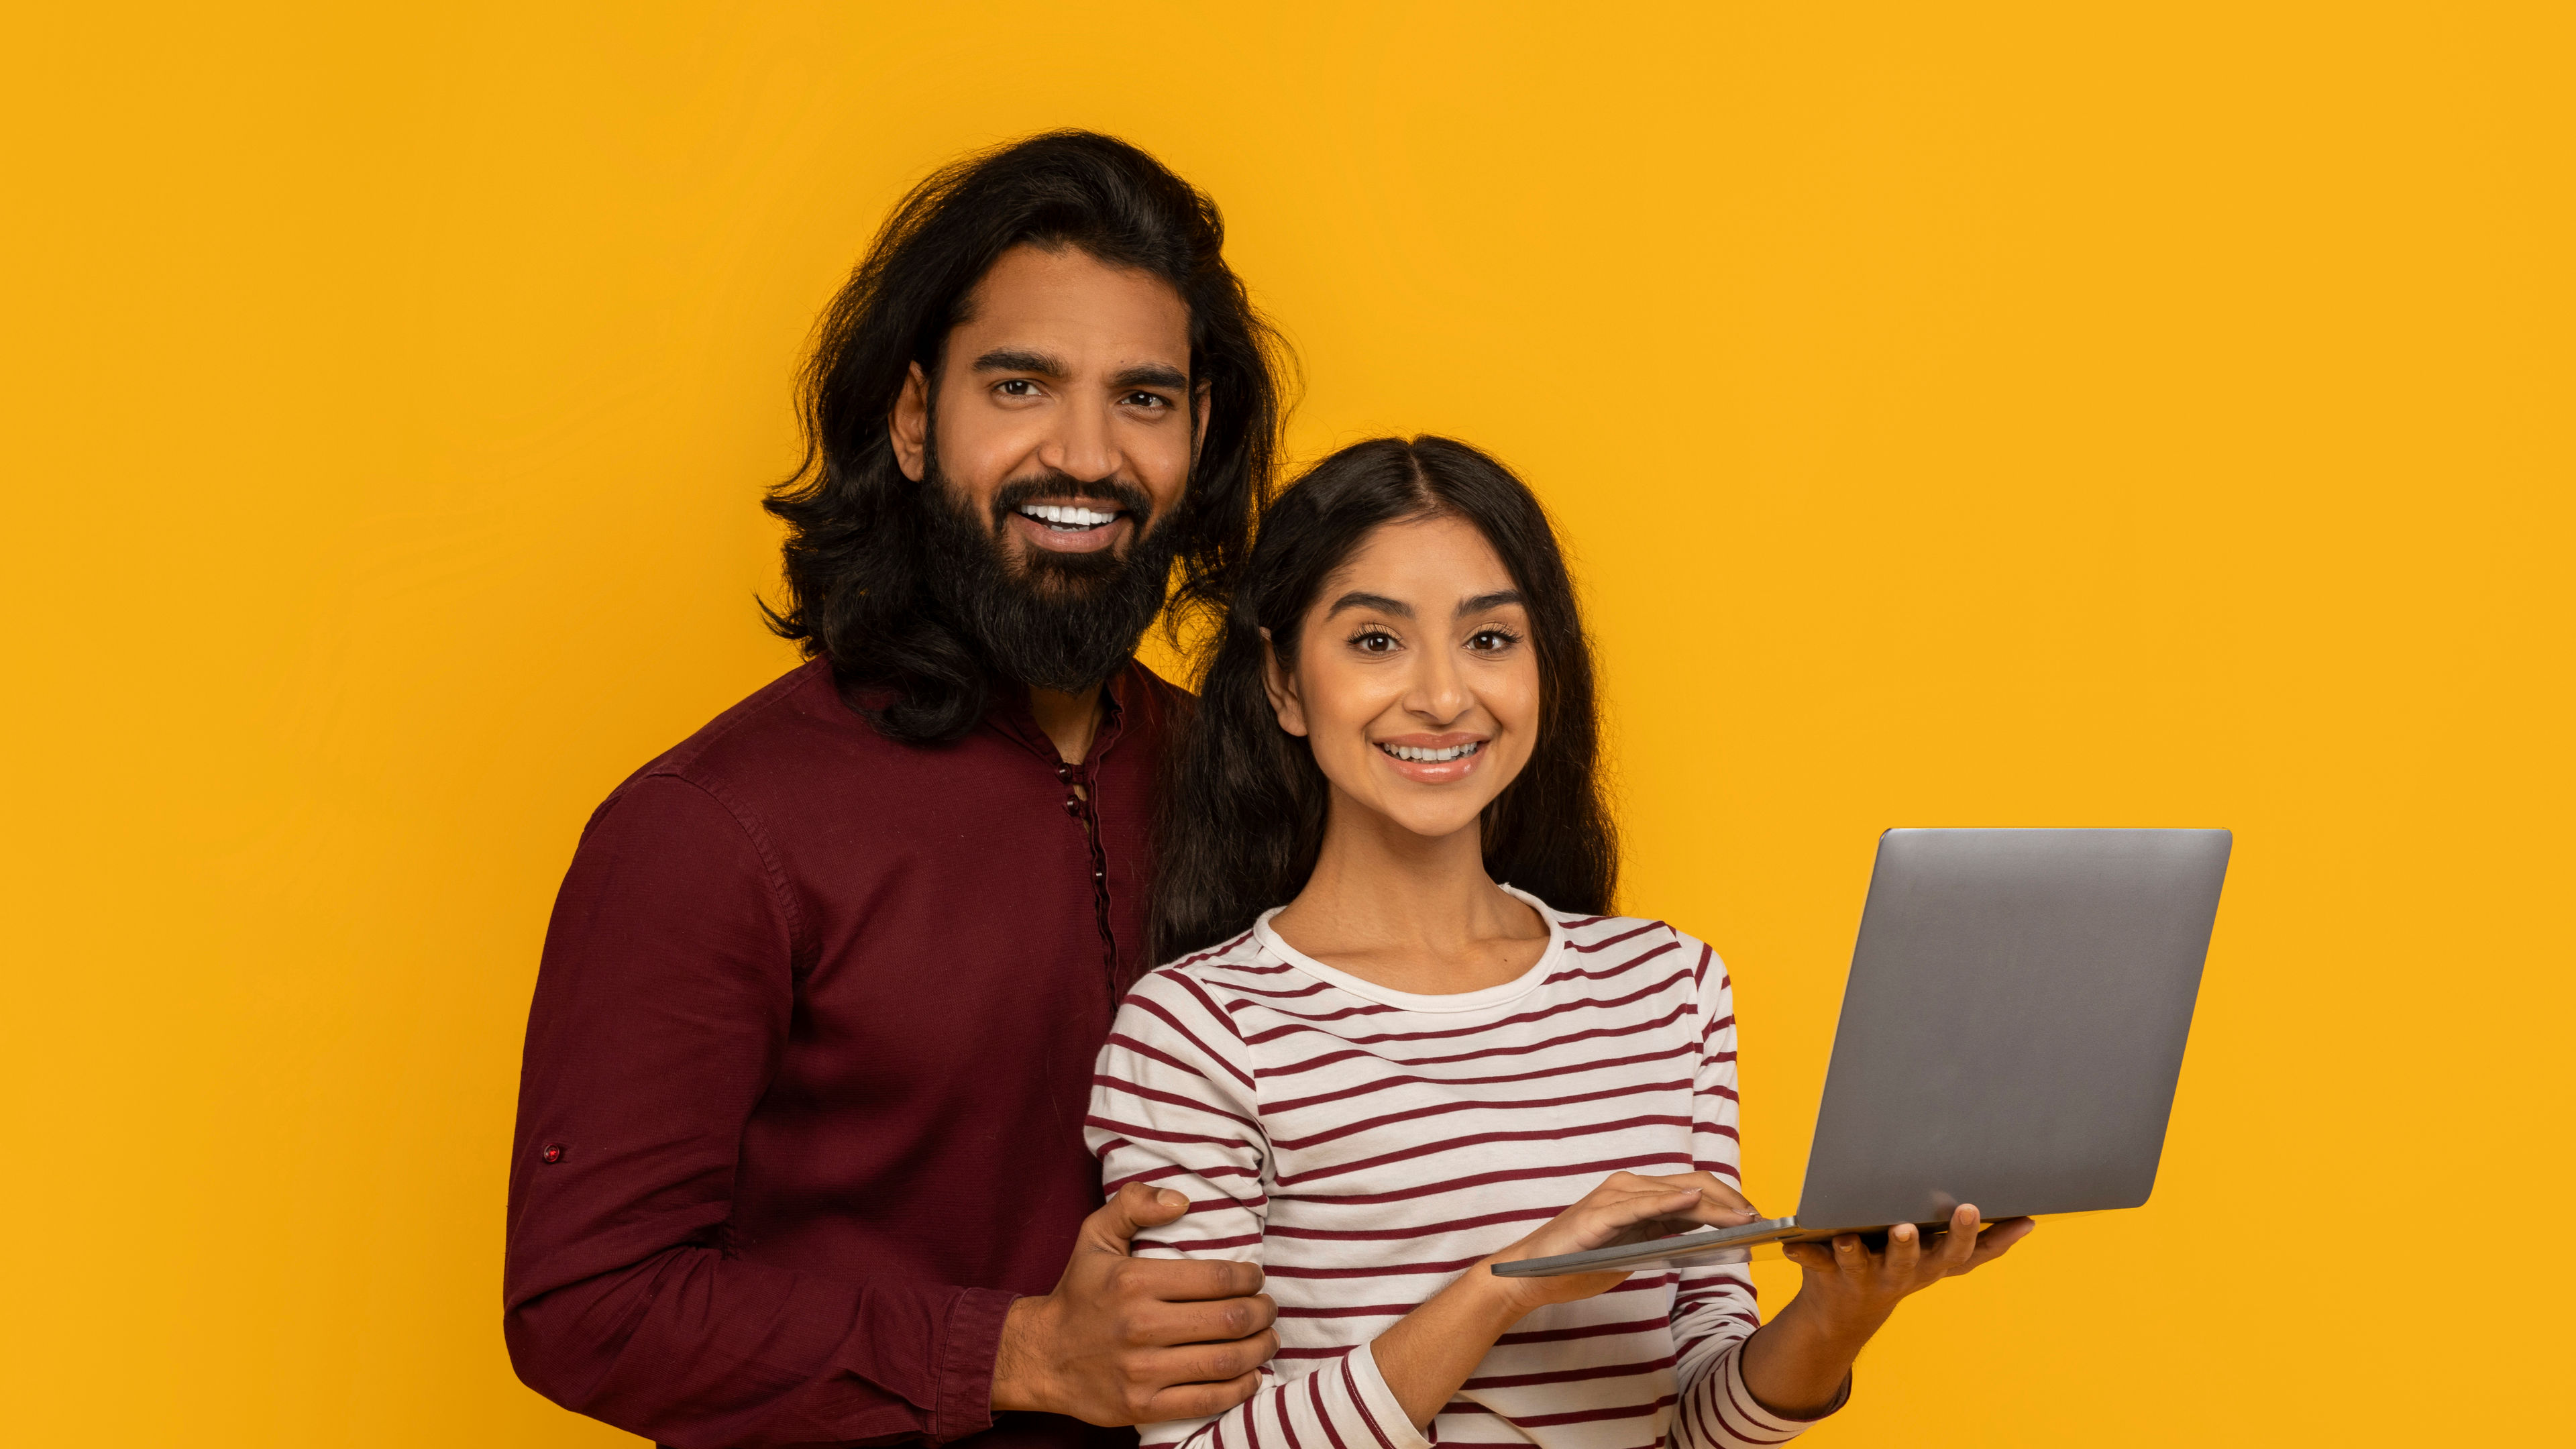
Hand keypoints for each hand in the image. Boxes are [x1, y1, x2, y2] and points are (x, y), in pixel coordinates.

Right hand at [991, 1181, 1280, 1425]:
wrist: (1042, 1356)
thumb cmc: (1079, 1292)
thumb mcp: (1095, 1236)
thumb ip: (1134, 1204)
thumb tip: (1182, 1201)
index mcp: (1133, 1281)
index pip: (1216, 1277)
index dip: (1249, 1277)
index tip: (1255, 1278)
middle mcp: (1139, 1327)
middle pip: (1229, 1320)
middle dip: (1262, 1312)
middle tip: (1268, 1308)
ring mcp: (1142, 1371)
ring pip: (1226, 1361)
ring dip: (1260, 1349)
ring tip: (1267, 1338)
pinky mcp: (1143, 1406)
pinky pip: (1207, 1400)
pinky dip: (1240, 1389)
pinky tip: (1251, 1375)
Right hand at [1481, 1171, 1762, 1315]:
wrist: (1532, 1274)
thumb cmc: (1579, 1263)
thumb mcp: (1632, 1251)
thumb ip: (1661, 1238)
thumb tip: (1702, 1239)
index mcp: (1639, 1196)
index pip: (1694, 1189)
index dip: (1729, 1201)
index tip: (1757, 1218)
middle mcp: (1628, 1187)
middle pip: (1693, 1185)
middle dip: (1731, 1201)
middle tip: (1760, 1219)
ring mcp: (1614, 1196)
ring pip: (1674, 1193)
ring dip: (1713, 1206)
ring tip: (1742, 1218)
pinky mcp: (1600, 1214)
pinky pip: (1642, 1205)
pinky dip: (1670, 1202)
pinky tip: (1694, 1203)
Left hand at [1739, 1205, 2035, 1418]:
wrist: (1846, 1313)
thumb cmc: (1904, 1267)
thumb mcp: (1945, 1258)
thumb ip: (1986, 1242)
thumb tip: (2030, 1222)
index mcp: (1933, 1264)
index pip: (1958, 1253)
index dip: (1967, 1233)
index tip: (1971, 1207)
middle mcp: (1901, 1274)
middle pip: (1910, 1262)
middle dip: (1910, 1246)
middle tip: (1906, 1227)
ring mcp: (1863, 1276)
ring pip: (1861, 1265)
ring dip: (1855, 1253)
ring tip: (1848, 1238)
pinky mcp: (1826, 1274)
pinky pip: (1813, 1263)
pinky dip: (1802, 1254)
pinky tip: (1791, 1245)